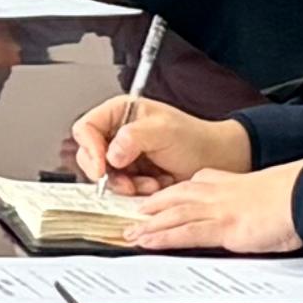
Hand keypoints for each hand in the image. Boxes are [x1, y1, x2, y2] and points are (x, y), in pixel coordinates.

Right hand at [76, 98, 251, 189]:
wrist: (215, 160)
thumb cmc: (195, 139)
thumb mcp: (164, 131)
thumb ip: (134, 137)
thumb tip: (111, 153)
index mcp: (121, 112)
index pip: (87, 128)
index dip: (90, 148)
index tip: (102, 166)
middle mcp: (118, 133)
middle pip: (90, 154)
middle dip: (108, 173)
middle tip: (126, 182)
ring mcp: (123, 155)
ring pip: (104, 175)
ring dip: (126, 184)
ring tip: (150, 182)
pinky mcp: (131, 174)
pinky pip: (120, 187)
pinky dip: (136, 191)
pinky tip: (155, 185)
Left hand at [127, 162, 302, 255]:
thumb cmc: (292, 196)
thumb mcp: (263, 194)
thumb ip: (246, 202)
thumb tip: (245, 215)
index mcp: (226, 182)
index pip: (189, 186)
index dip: (168, 195)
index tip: (155, 201)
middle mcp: (216, 192)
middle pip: (173, 197)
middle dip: (150, 208)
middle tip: (132, 217)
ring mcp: (217, 209)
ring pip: (173, 214)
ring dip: (149, 225)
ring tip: (131, 234)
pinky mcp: (223, 226)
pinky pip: (185, 232)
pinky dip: (163, 237)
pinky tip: (148, 242)